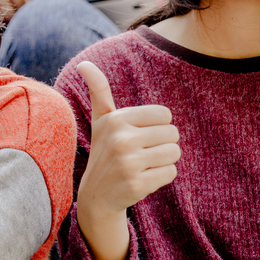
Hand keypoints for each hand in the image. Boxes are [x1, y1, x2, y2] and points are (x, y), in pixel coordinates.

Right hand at [74, 62, 179, 259]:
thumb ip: (99, 90)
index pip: (165, 115)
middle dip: (162, 145)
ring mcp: (128, 163)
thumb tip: (84, 63)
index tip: (139, 136)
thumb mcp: (101, 121)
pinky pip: (171, 173)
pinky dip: (161, 177)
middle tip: (141, 154)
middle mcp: (121, 139)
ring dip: (163, 161)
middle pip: (173, 134)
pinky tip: (143, 179)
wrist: (97, 195)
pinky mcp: (137, 184)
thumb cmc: (105, 151)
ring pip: (174, 153)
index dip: (157, 126)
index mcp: (116, 119)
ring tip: (142, 166)